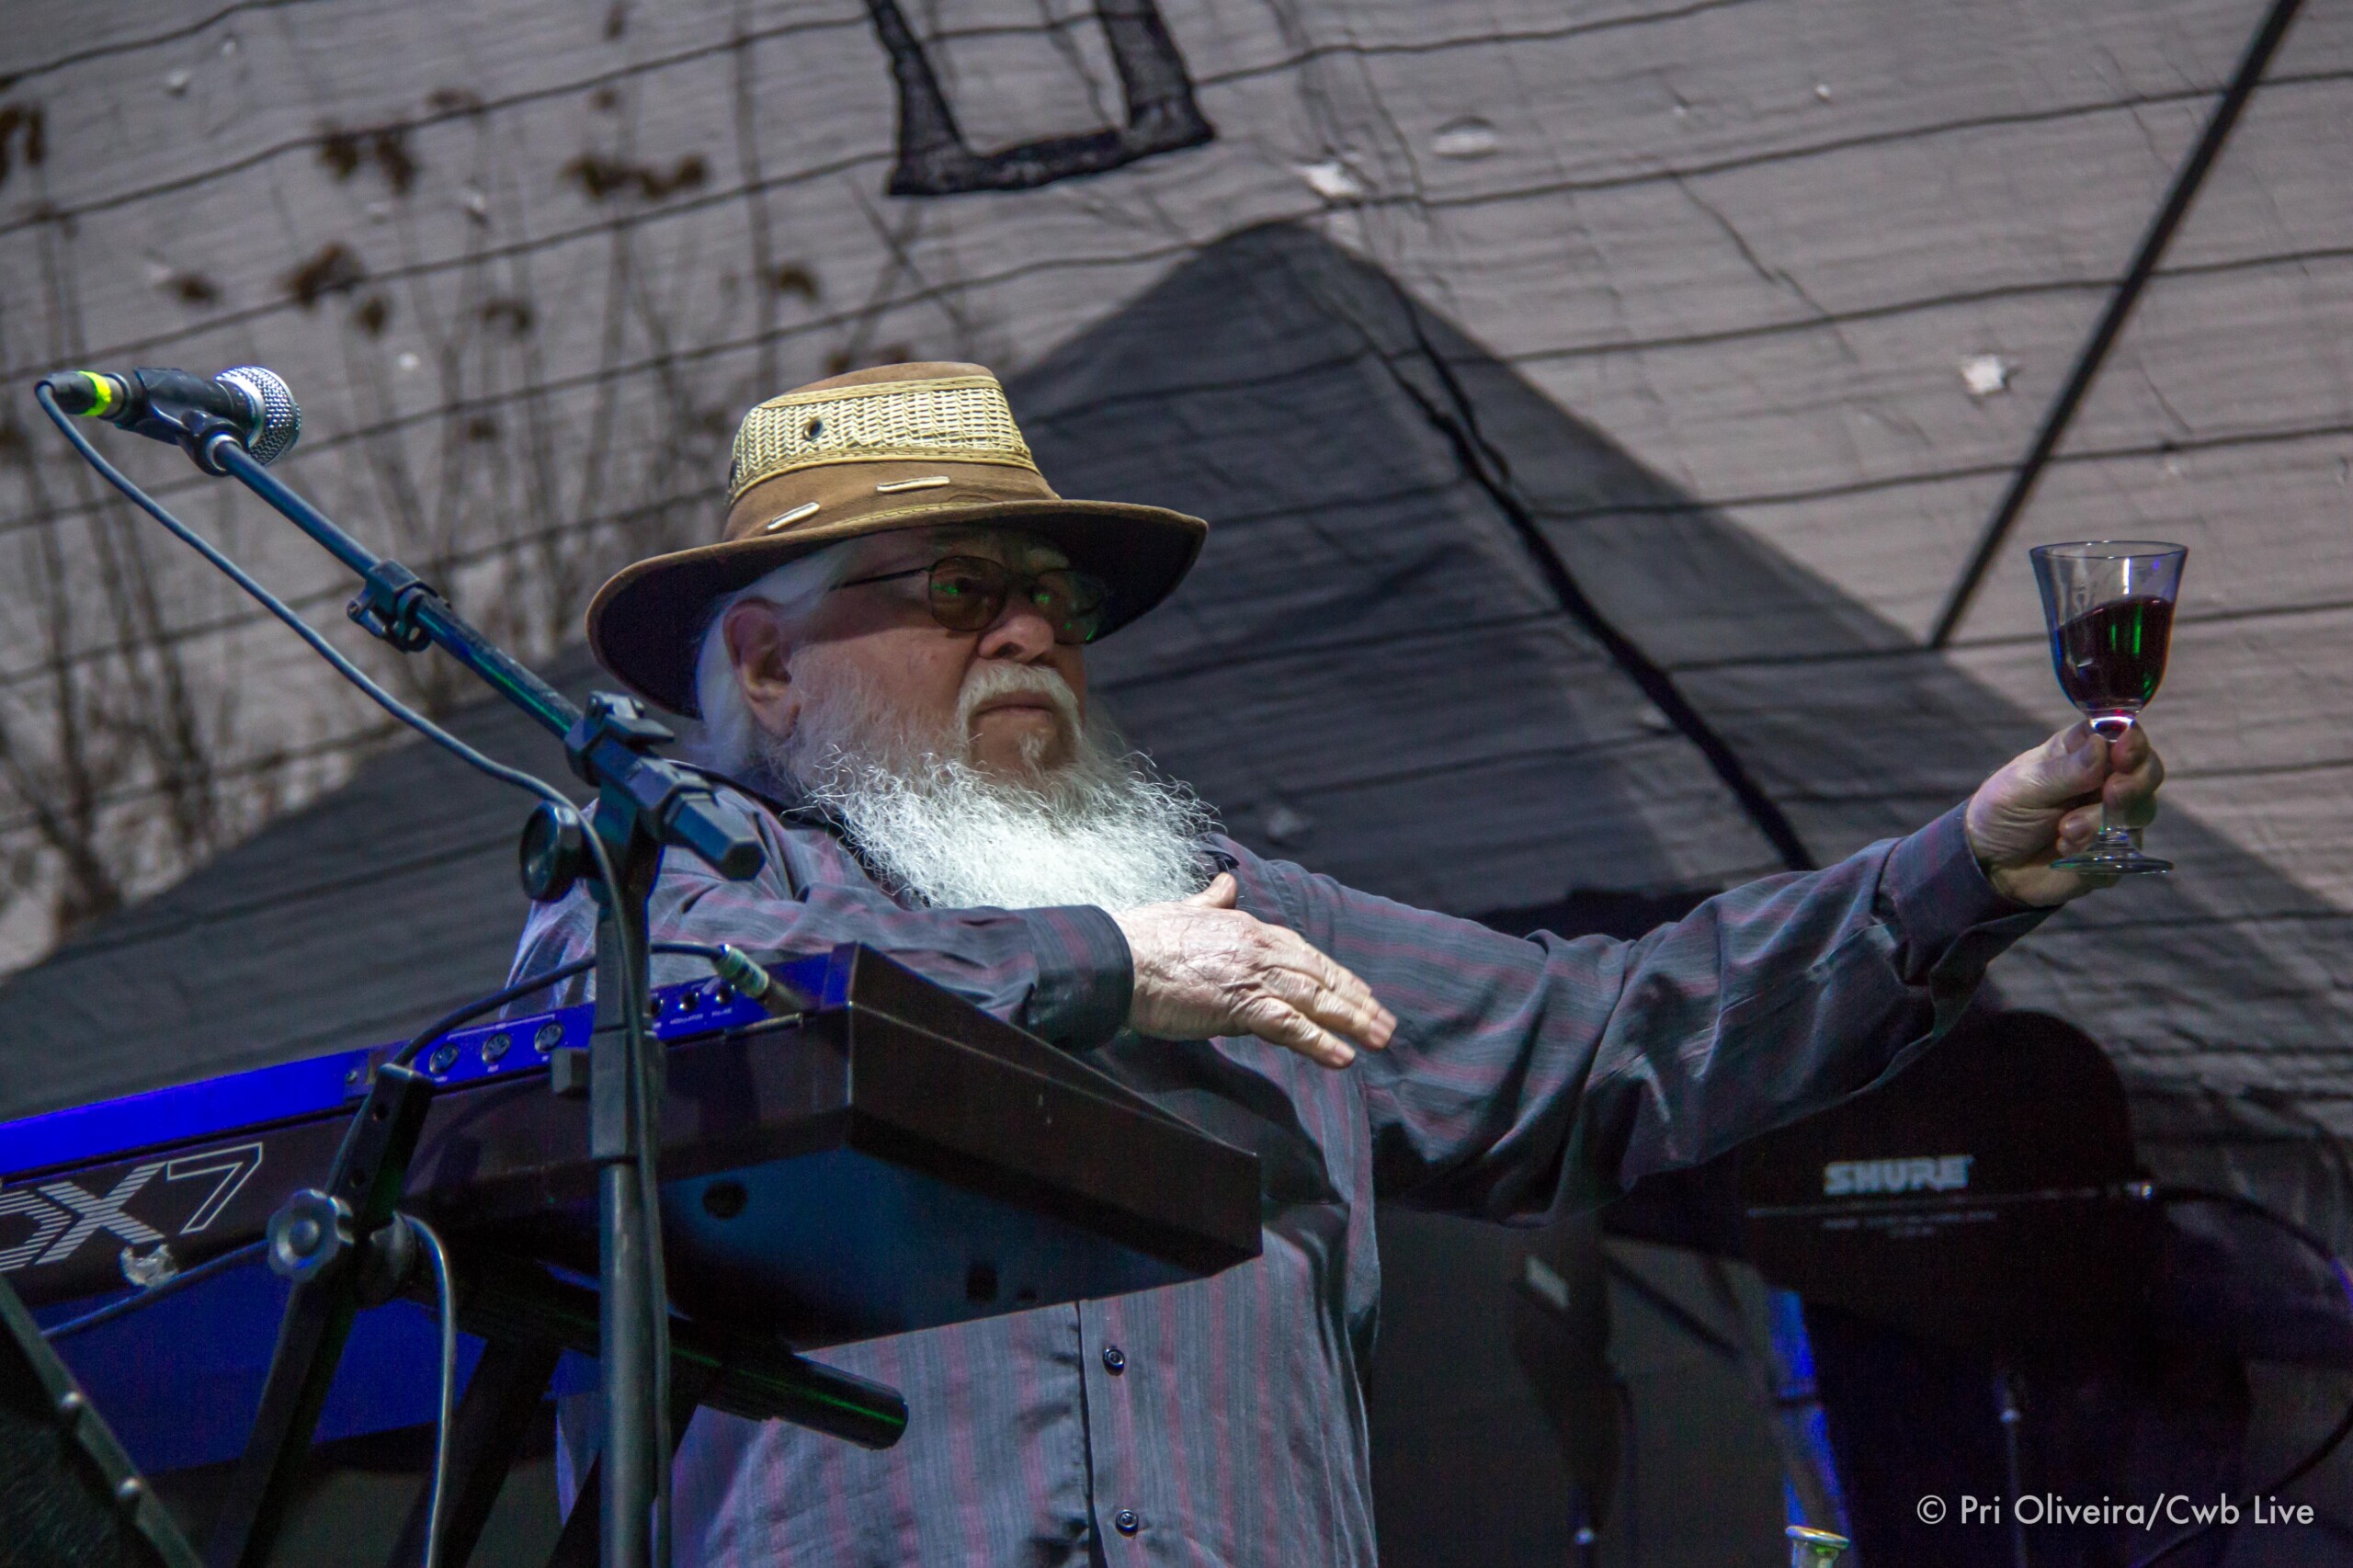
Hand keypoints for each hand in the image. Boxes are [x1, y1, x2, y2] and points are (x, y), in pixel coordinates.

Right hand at [1110, 873, 1397, 1066]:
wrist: (1119, 958)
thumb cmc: (1143, 939)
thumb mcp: (1185, 910)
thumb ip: (1212, 899)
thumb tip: (1227, 882)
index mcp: (1248, 929)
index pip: (1305, 953)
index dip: (1335, 975)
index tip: (1359, 991)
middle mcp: (1260, 949)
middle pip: (1320, 977)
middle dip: (1357, 1001)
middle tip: (1386, 1021)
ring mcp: (1253, 976)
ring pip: (1316, 1000)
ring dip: (1353, 1021)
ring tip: (1380, 1039)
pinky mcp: (1240, 1004)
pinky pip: (1290, 1026)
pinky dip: (1319, 1042)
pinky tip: (1344, 1058)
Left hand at [1964, 721, 2165, 905]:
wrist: (1990, 863)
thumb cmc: (2003, 811)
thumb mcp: (2023, 787)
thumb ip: (2065, 771)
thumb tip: (2103, 744)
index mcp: (2083, 752)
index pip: (2123, 736)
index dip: (2132, 743)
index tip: (2124, 753)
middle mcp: (2106, 779)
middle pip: (2148, 772)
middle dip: (2135, 783)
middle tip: (2112, 795)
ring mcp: (2115, 817)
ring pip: (2141, 811)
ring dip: (2103, 821)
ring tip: (2065, 829)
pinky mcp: (2115, 853)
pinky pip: (2125, 852)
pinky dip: (2096, 851)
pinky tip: (2066, 851)